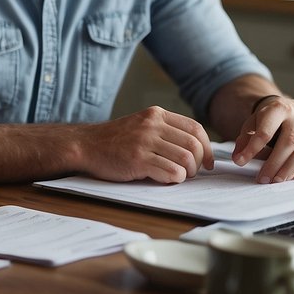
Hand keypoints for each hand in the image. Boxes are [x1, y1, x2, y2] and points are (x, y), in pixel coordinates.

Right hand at [82, 107, 213, 182]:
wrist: (86, 146)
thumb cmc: (115, 141)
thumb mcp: (141, 126)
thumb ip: (164, 132)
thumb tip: (196, 150)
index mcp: (156, 115)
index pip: (195, 128)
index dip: (207, 147)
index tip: (207, 162)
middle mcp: (152, 125)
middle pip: (193, 144)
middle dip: (199, 163)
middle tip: (193, 172)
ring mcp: (144, 142)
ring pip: (185, 159)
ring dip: (188, 173)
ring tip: (179, 176)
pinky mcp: (137, 159)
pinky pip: (171, 171)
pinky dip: (175, 179)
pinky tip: (166, 179)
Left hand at [232, 96, 293, 182]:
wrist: (289, 109)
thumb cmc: (269, 119)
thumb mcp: (253, 123)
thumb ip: (244, 139)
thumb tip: (238, 158)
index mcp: (278, 109)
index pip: (266, 131)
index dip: (252, 148)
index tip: (241, 162)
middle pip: (289, 142)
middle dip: (274, 163)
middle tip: (263, 179)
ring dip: (289, 169)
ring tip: (276, 180)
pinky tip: (293, 177)